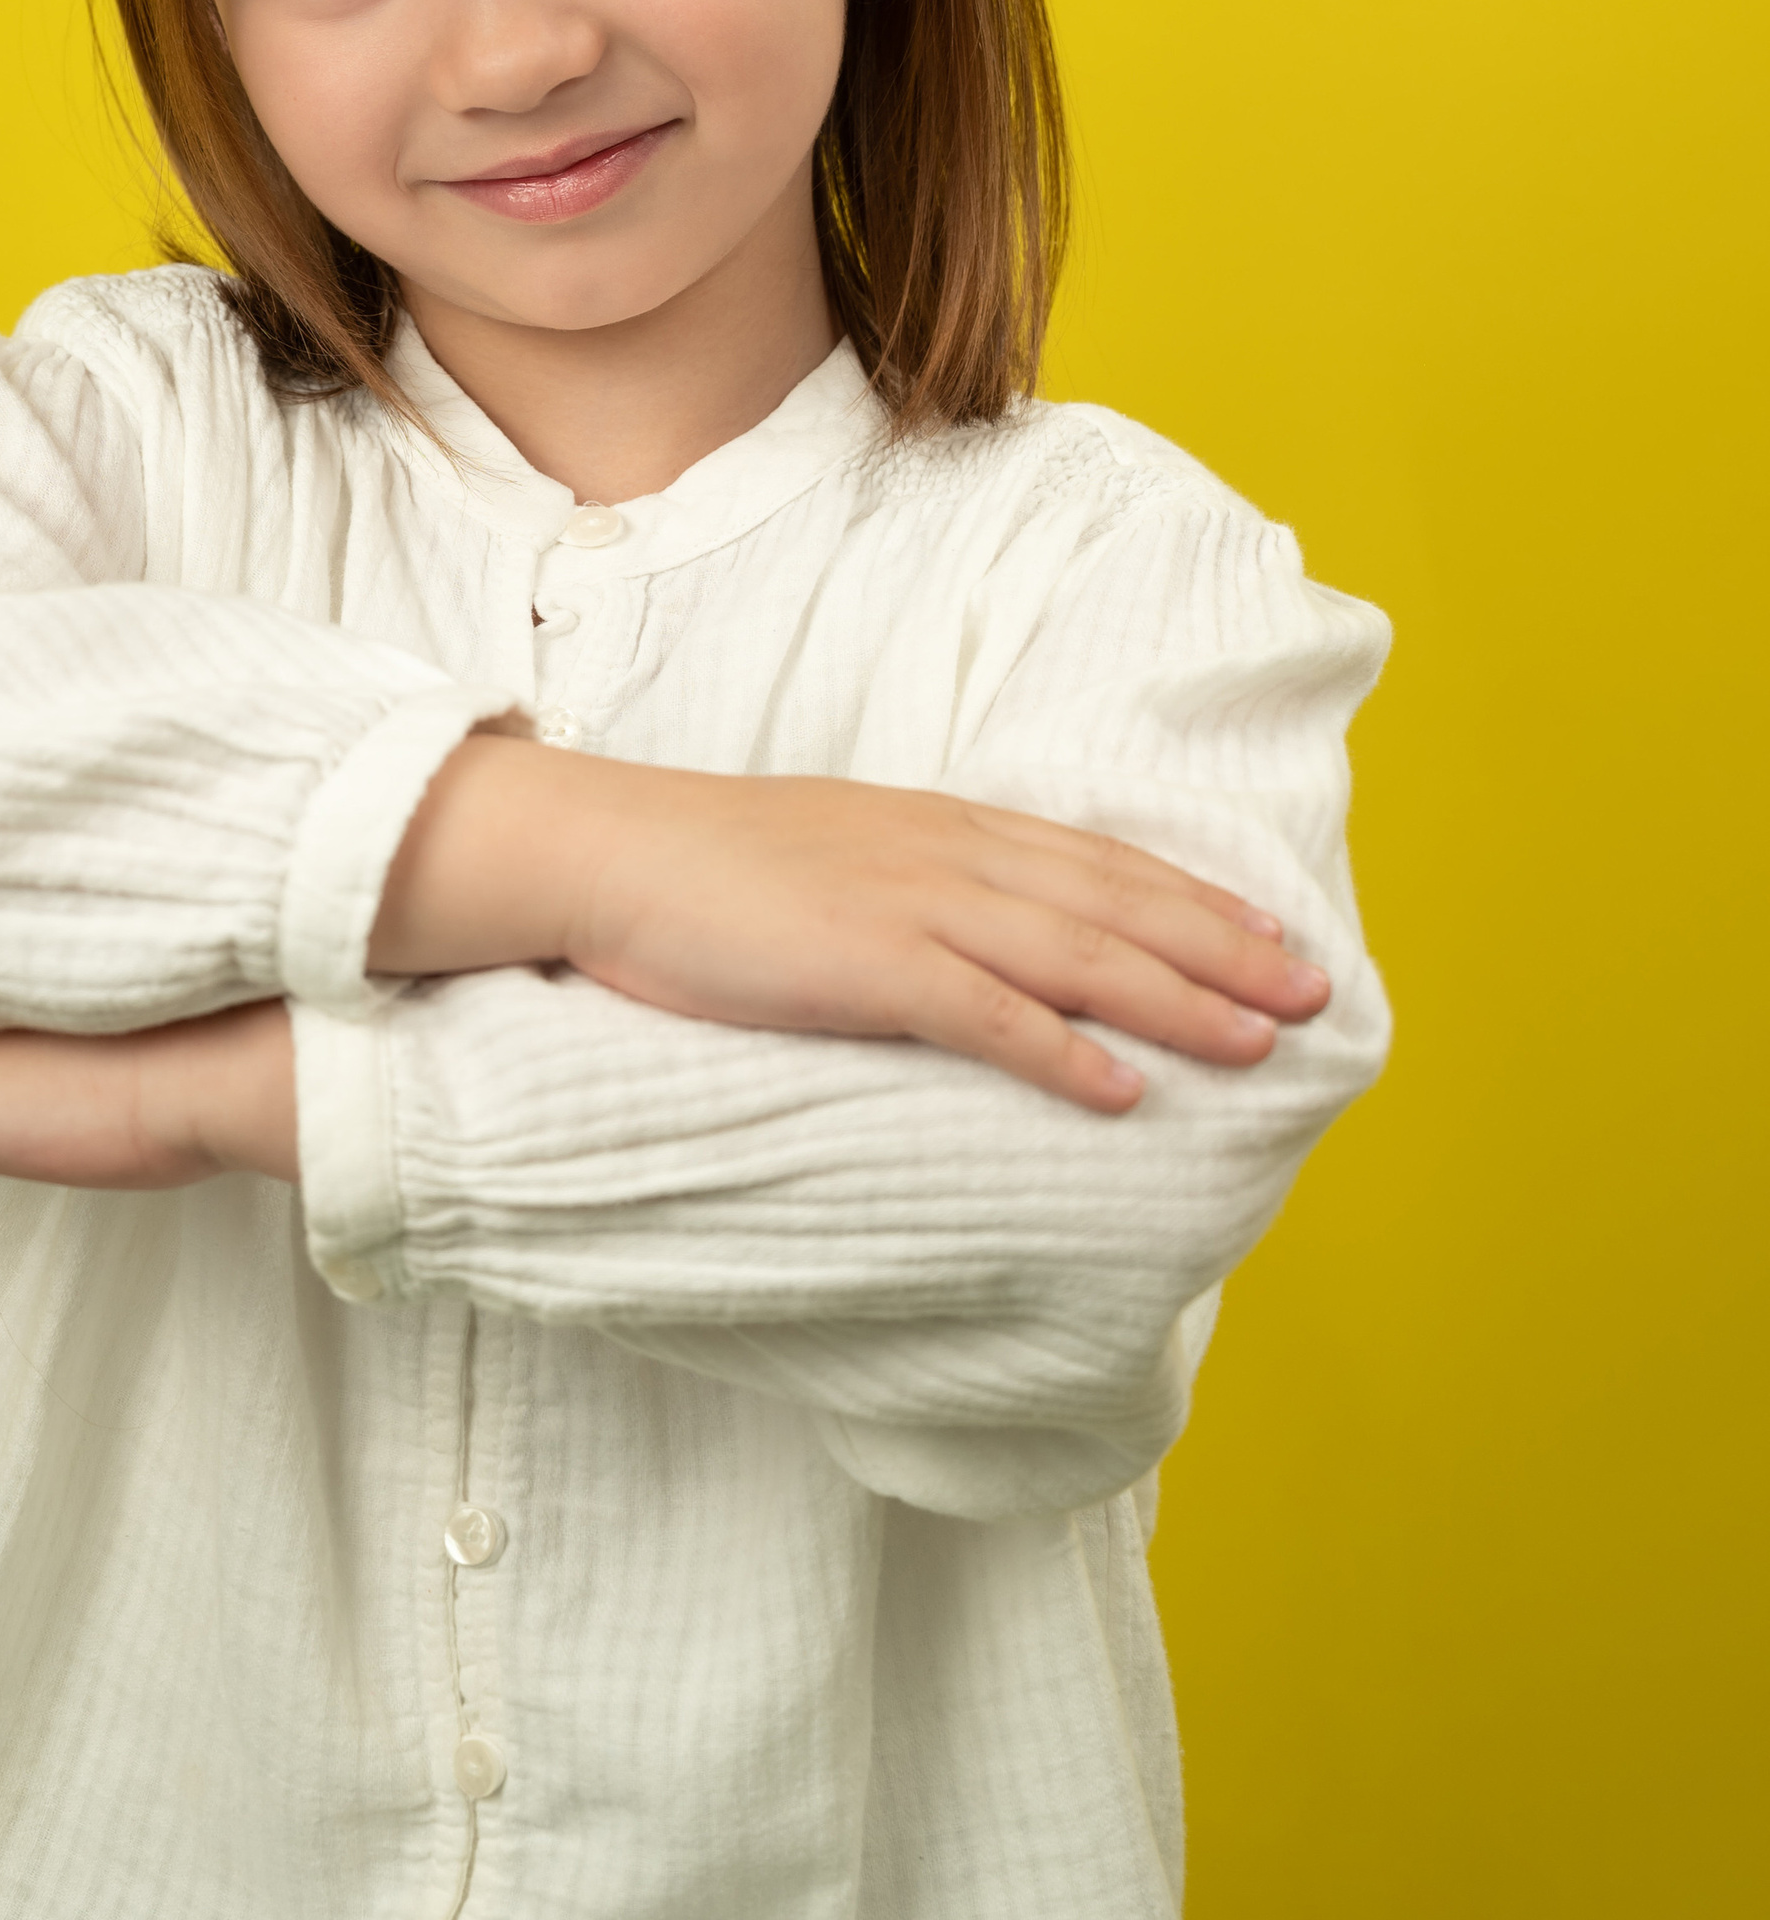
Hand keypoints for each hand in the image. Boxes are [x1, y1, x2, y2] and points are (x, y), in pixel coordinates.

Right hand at [373, 737, 1331, 1114]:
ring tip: (1256, 1043)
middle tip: (1313, 994)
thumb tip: (981, 941)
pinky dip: (1058, 1050)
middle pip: (1113, 903)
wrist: (606, 852)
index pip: (1096, 862)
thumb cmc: (708, 868)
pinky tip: (1119, 1091)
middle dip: (1223, 950)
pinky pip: (981, 1013)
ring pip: (1074, 954)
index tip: (1275, 936)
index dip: (1195, 901)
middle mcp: (944, 855)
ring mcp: (906, 905)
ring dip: (1175, 999)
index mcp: (940, 828)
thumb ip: (916, 888)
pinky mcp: (860, 963)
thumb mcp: (837, 858)